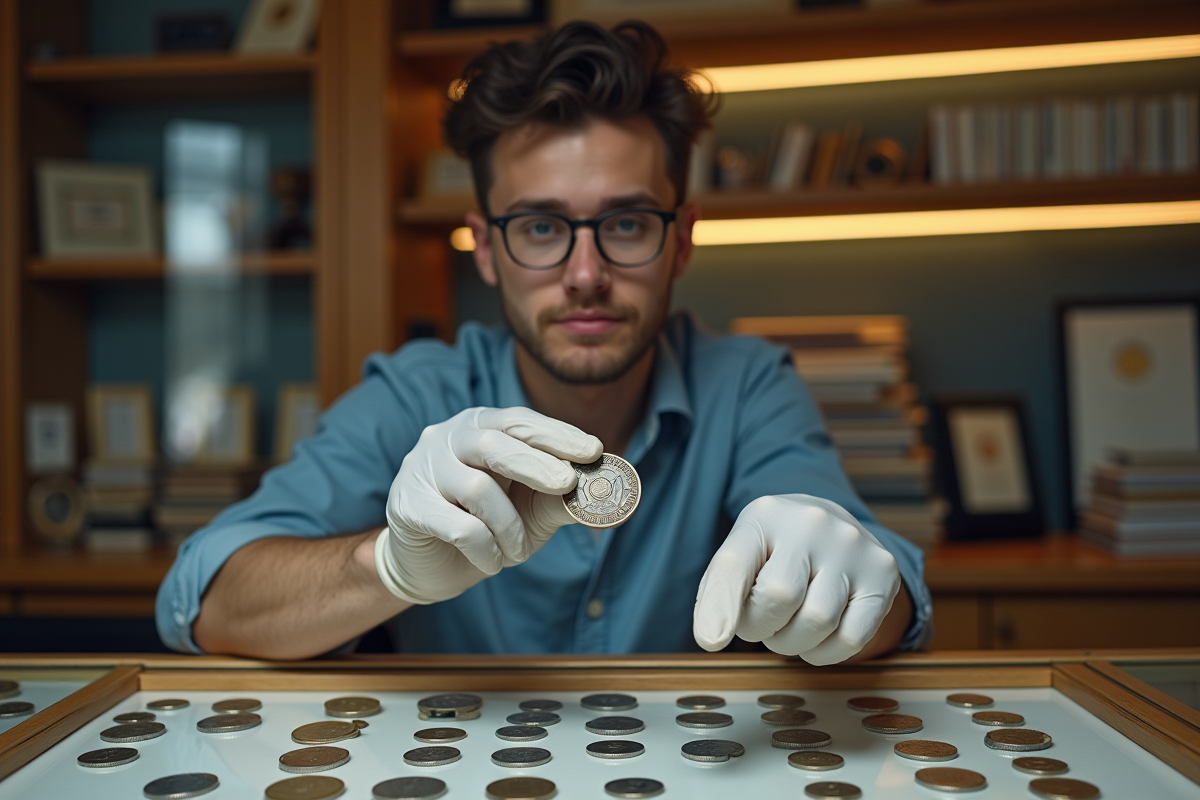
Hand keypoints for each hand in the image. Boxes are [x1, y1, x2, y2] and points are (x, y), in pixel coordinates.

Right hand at [374, 407, 602, 604]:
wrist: (429, 565)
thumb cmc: (486, 526)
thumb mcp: (529, 510)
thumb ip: (560, 498)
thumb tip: (603, 496)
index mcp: (479, 427)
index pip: (519, 422)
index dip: (558, 434)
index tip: (593, 451)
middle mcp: (447, 439)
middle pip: (495, 445)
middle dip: (538, 465)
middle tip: (567, 485)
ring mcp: (423, 469)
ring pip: (478, 489)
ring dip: (509, 527)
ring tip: (518, 553)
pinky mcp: (408, 505)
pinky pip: (459, 527)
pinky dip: (485, 550)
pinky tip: (492, 561)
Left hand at [693, 494, 900, 664]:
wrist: (829, 528)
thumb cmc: (775, 551)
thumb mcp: (742, 556)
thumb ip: (720, 592)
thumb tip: (712, 638)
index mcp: (765, 515)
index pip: (735, 564)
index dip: (721, 605)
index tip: (710, 640)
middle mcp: (813, 522)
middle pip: (778, 598)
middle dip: (761, 626)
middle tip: (762, 620)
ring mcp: (853, 546)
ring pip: (818, 621)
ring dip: (793, 642)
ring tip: (788, 624)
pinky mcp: (883, 573)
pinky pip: (853, 638)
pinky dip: (826, 652)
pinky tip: (816, 637)